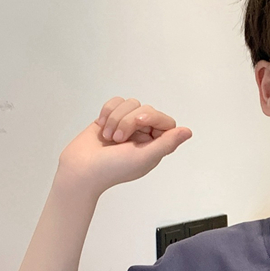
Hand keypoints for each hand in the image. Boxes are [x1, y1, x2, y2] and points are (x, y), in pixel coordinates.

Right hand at [58, 97, 191, 193]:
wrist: (81, 168)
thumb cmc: (113, 168)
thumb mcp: (145, 157)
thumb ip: (167, 143)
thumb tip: (188, 132)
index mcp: (155, 146)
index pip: (165, 121)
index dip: (153, 117)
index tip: (139, 123)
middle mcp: (143, 135)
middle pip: (146, 109)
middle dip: (128, 121)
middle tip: (117, 140)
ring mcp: (126, 126)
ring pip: (130, 103)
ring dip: (116, 118)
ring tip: (108, 137)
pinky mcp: (110, 119)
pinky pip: (116, 102)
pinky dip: (107, 112)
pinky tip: (101, 127)